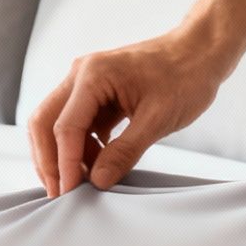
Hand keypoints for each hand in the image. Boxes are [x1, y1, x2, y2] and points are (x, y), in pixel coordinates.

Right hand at [28, 31, 230, 197]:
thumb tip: (98, 181)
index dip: (64, 164)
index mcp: (93, 75)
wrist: (201, 52)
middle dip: (49, 160)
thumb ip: (125, 151)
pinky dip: (79, 147)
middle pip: (44, 123)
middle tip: (61, 194)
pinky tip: (95, 165)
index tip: (69, 193)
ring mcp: (85, 83)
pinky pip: (75, 123)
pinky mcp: (96, 94)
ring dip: (62, 155)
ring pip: (55, 124)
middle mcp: (80, 75)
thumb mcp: (158, 119)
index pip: (64, 127)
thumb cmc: (185, 76)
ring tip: (81, 183)